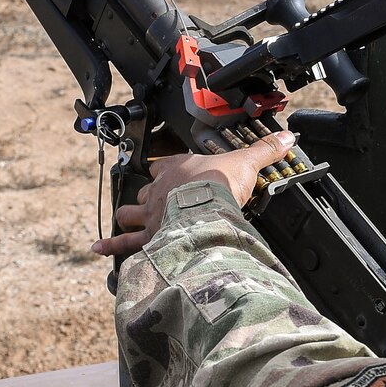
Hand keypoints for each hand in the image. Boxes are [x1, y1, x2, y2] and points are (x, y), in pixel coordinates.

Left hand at [91, 130, 297, 258]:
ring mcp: (153, 214)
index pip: (165, 165)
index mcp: (179, 169)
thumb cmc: (220, 184)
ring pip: (131, 214)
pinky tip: (98, 248)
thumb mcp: (246, 162)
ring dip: (125, 218)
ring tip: (120, 223)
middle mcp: (161, 190)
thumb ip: (265, 151)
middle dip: (143, 198)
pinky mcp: (150, 236)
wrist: (206, 205)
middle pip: (145, 191)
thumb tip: (287, 138)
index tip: (161, 169)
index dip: (163, 168)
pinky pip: (126, 242)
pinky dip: (112, 245)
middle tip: (145, 204)